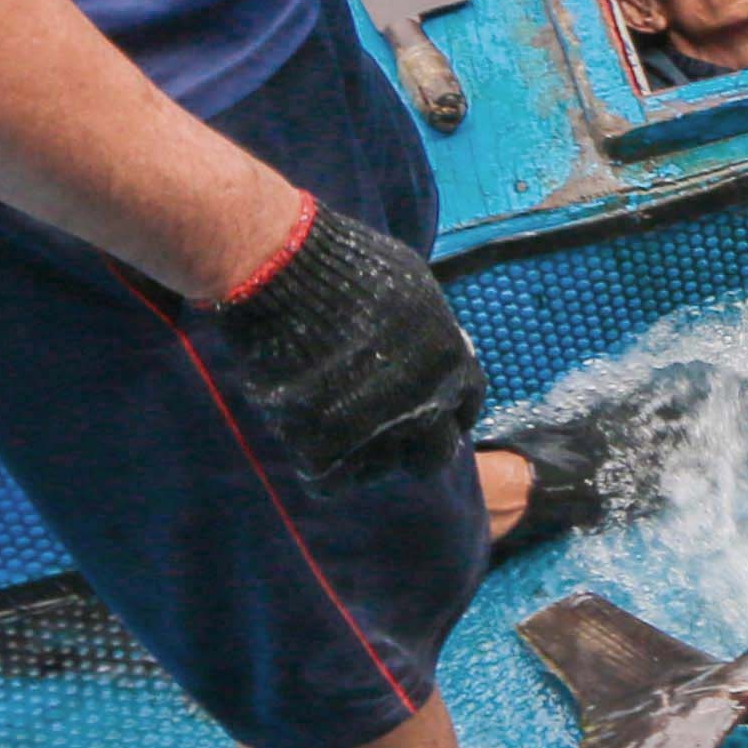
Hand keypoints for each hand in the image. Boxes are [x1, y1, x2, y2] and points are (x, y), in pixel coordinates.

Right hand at [207, 193, 488, 482]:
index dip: (445, 412)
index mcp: (451, 363)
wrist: (283, 273)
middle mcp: (424, 404)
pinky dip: (323, 471)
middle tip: (384, 433)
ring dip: (366, 460)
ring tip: (340, 435)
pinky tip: (310, 447)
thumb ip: (433, 329)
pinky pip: (332, 482)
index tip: (426, 411)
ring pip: (383, 471)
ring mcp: (375, 431)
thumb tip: (440, 347)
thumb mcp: (414, 287)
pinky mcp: (324, 448)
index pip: (465, 405)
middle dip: (415, 447)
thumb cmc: (346, 265)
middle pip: (434, 453)